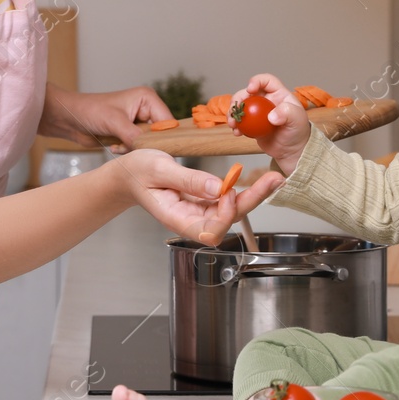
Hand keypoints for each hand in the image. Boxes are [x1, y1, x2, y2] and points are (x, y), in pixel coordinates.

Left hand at [39, 83, 169, 150]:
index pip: (167, 122)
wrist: (69, 119)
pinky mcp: (129, 135)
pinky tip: (113, 145)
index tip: (155, 151)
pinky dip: (127, 151)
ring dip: (134, 148)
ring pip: (148, 145)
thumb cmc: (89, 110)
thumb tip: (150, 149)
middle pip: (160, 135)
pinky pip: (137, 149)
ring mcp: (138, 123)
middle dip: (145, 144)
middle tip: (129, 145)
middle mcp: (146, 110)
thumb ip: (134, 135)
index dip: (164, 138)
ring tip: (118, 143)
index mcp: (148, 99)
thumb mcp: (113, 122)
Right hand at [111, 149, 284, 244]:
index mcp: (176, 218)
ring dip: (252, 197)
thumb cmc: (136, 172)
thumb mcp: (159, 168)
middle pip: (227, 222)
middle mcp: (189, 220)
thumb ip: (188, 179)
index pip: (209, 231)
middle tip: (273, 180)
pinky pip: (225, 202)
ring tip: (271, 179)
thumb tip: (217, 187)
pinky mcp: (201, 202)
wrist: (126, 175)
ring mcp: (196, 212)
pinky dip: (240, 191)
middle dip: (252, 202)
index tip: (229, 190)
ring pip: (230, 212)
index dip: (225, 214)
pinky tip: (254, 180)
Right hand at [233, 74, 310, 176]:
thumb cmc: (298, 132)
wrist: (292, 150)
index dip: (256, 81)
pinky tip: (236, 132)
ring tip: (233, 123)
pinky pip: (240, 121)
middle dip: (238, 98)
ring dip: (233, 113)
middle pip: (248, 93)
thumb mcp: (297, 120)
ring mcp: (257, 113)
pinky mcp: (252, 125)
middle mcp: (266, 101)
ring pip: (241, 106)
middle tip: (235, 109)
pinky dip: (235, 125)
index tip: (250, 89)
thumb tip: (271, 116)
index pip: (266, 81)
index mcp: (278, 94)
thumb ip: (287, 113)